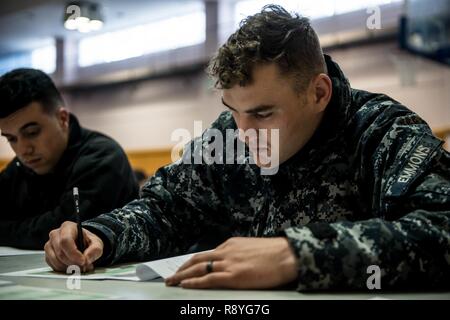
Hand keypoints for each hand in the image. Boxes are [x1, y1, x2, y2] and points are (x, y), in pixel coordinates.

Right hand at [44, 221, 103, 272]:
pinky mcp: (48, 255)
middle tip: (83, 266)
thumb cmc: (88, 241)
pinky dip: (64, 269)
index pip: (66, 240)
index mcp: (67, 227)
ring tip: (80, 266)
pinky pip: (54, 266)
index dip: (74, 253)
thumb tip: (87, 259)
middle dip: (73, 262)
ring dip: (69, 267)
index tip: (83, 261)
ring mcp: (50, 245)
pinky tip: (72, 266)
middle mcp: (56, 234)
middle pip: (60, 252)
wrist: (83, 244)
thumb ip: (95, 250)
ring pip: (56, 261)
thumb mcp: (97, 243)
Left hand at [165, 237, 297, 288]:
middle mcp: (226, 251)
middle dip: (182, 268)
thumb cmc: (275, 253)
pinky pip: (208, 279)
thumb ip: (238, 253)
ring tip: (172, 282)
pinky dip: (194, 282)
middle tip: (171, 276)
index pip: (207, 254)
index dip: (193, 262)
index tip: (184, 268)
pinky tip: (185, 285)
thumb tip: (232, 262)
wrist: (287, 255)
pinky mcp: (233, 275)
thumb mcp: (251, 248)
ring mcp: (229, 263)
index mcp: (231, 244)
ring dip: (183, 276)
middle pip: (197, 260)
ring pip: (199, 269)